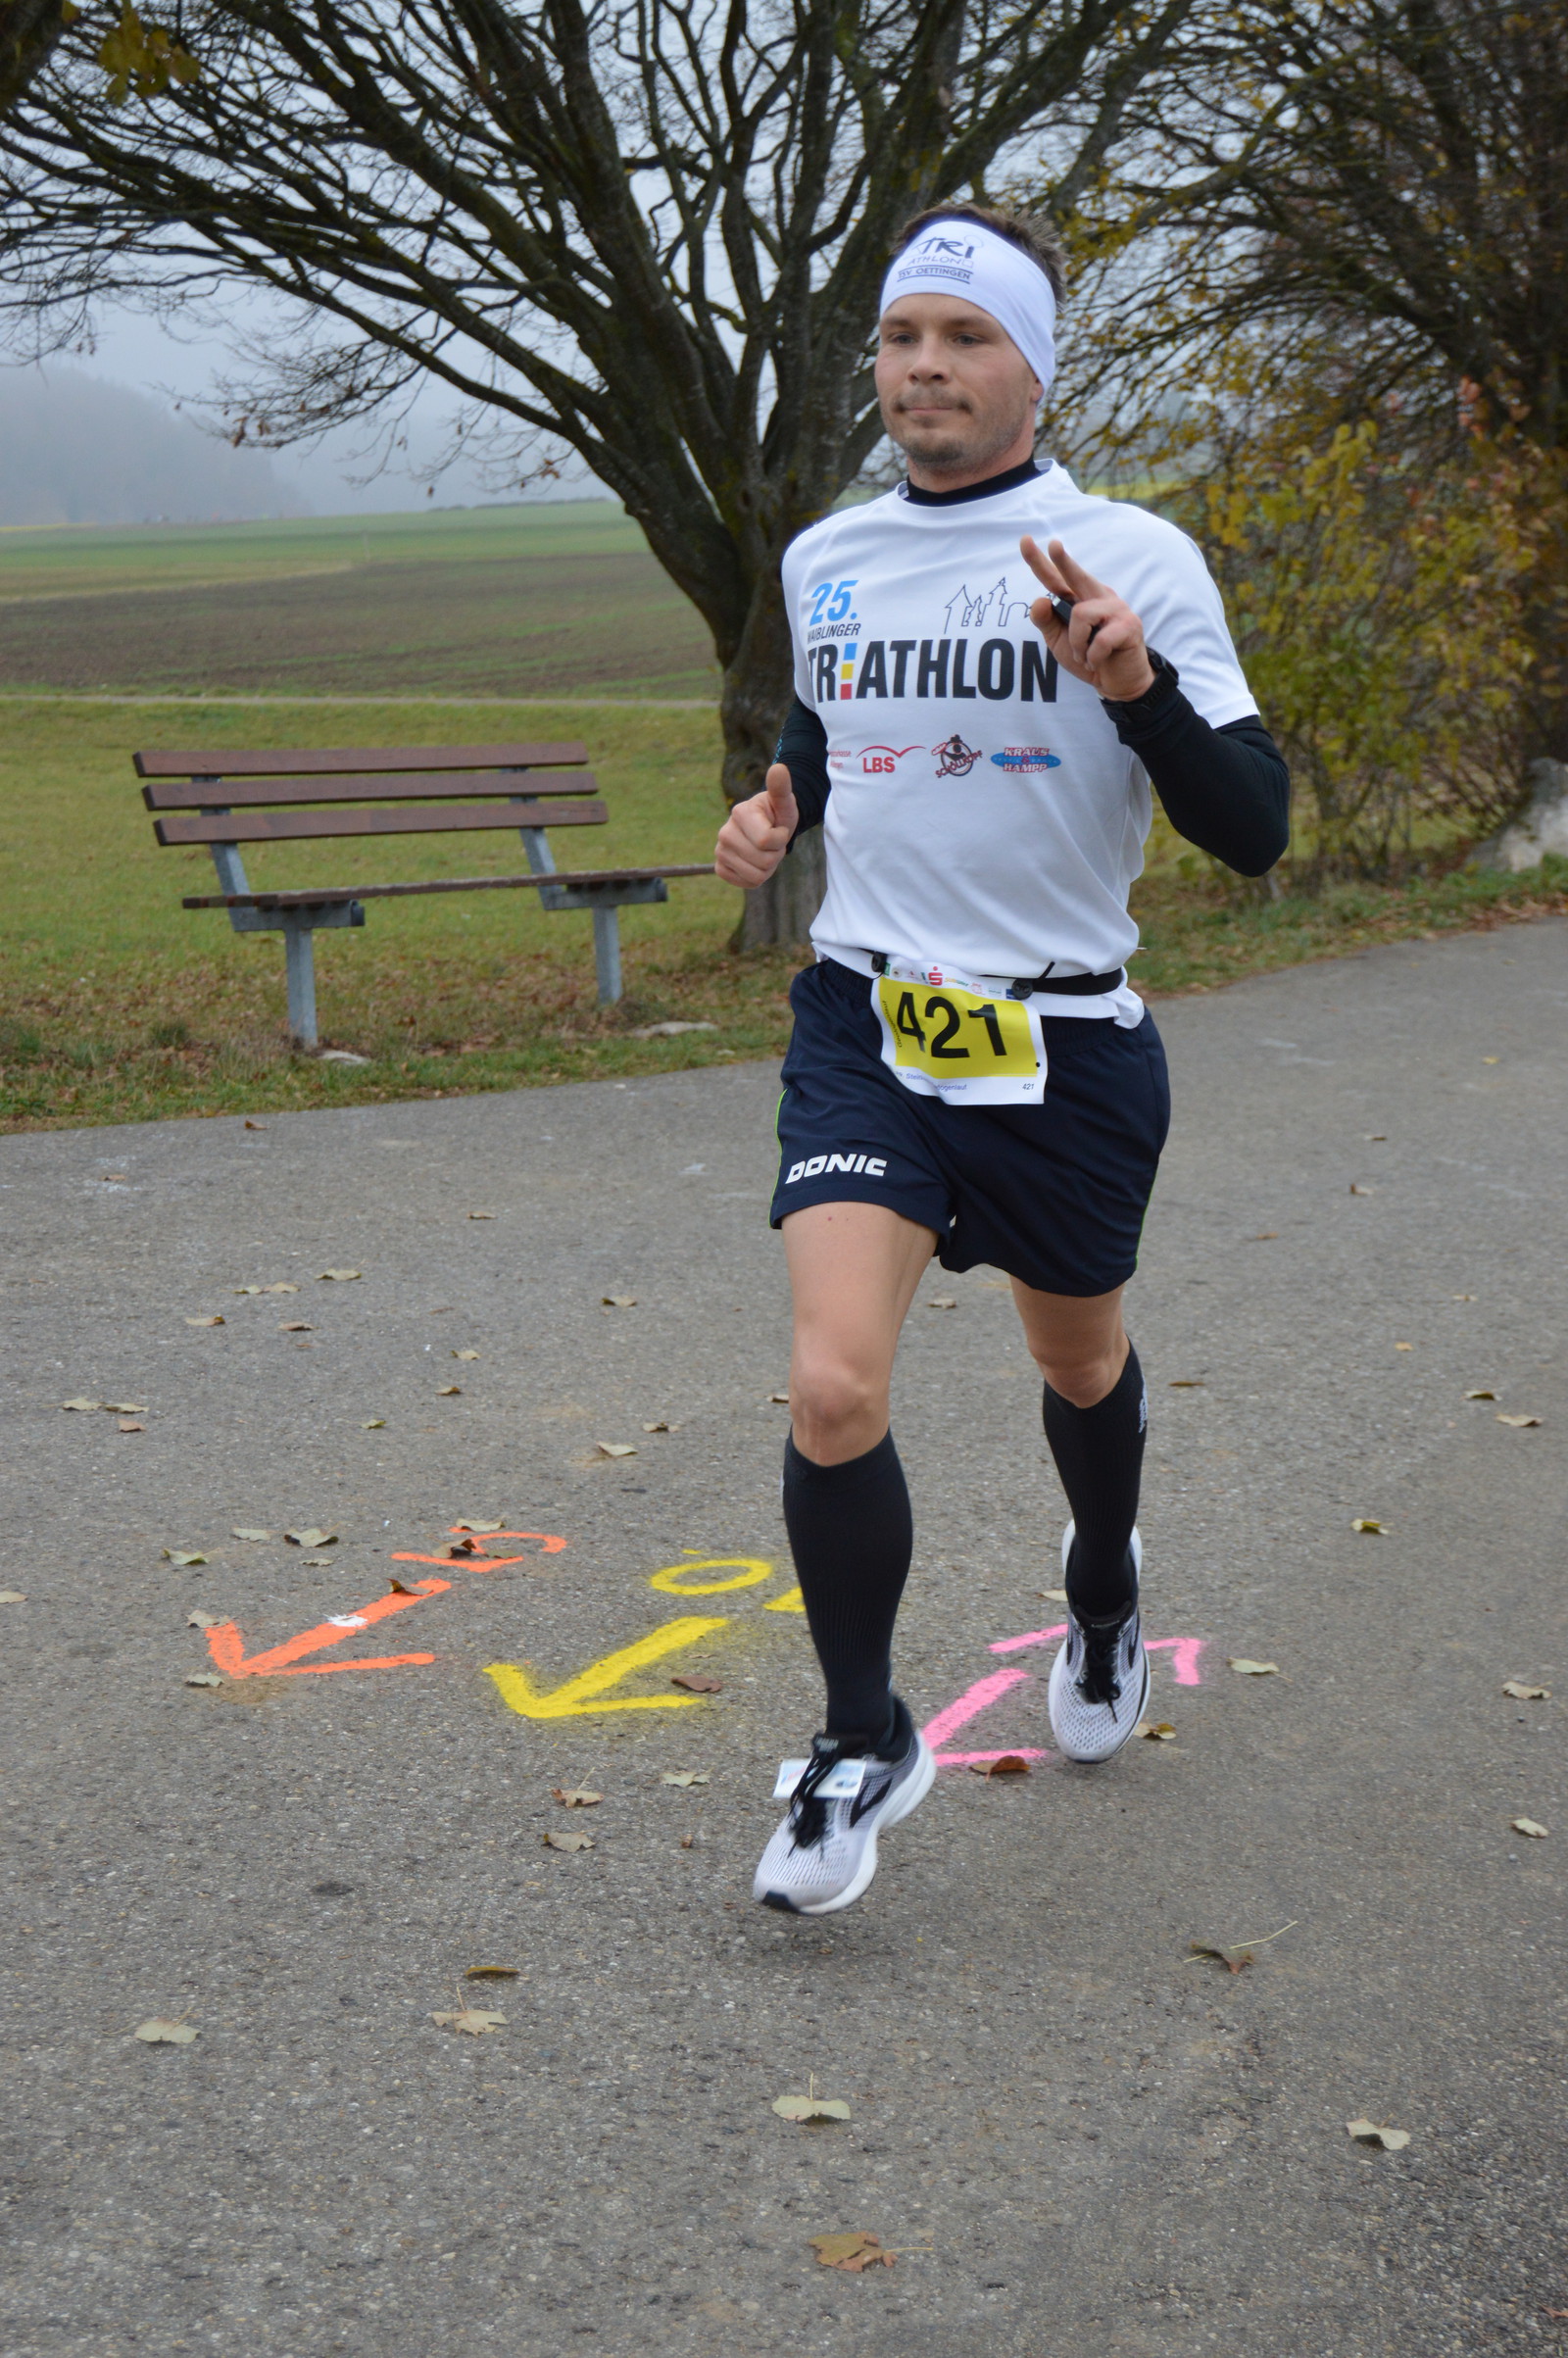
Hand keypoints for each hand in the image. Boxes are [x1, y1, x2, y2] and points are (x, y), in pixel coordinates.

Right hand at [714, 762, 798, 886]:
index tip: (778, 828)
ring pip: (756, 875)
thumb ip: (782, 788)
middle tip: (772, 843)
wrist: (766, 827)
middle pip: (763, 861)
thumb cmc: (777, 813)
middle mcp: (724, 832)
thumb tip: (779, 768)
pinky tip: (755, 862)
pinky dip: (757, 877)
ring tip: (764, 852)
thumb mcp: (784, 802)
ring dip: (768, 868)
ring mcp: (720, 851)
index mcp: (740, 813)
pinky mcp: (720, 867)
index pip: (767, 841)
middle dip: (775, 855)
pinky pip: (746, 883)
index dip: (781, 839)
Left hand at [1019, 534, 1155, 701]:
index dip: (1040, 561)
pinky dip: (1091, 656)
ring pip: (1081, 614)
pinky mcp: (1129, 624)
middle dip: (1063, 560)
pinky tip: (1097, 661)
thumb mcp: (1059, 642)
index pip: (1056, 578)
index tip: (1025, 540)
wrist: (1118, 682)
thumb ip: (1046, 622)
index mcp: (1078, 599)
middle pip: (1075, 575)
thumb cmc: (1088, 658)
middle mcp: (1097, 597)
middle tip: (1054, 544)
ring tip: (1084, 656)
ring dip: (1076, 643)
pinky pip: (1098, 639)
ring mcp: (1116, 608)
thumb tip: (1038, 599)